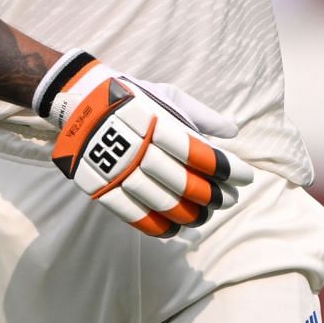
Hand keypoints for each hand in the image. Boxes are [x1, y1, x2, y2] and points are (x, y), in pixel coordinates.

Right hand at [33, 51, 254, 236]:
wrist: (79, 99)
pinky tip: (176, 228)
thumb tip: (233, 132)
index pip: (201, 155)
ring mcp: (117, 171)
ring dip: (191, 215)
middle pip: (185, 183)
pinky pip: (134, 216)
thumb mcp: (168, 94)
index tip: (244, 177)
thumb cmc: (132, 96)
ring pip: (163, 204)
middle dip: (214, 196)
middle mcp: (138, 150)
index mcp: (156, 124)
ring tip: (207, 215)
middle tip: (229, 200)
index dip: (227, 170)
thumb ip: (202, 115)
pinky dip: (158, 227)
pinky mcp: (100, 187)